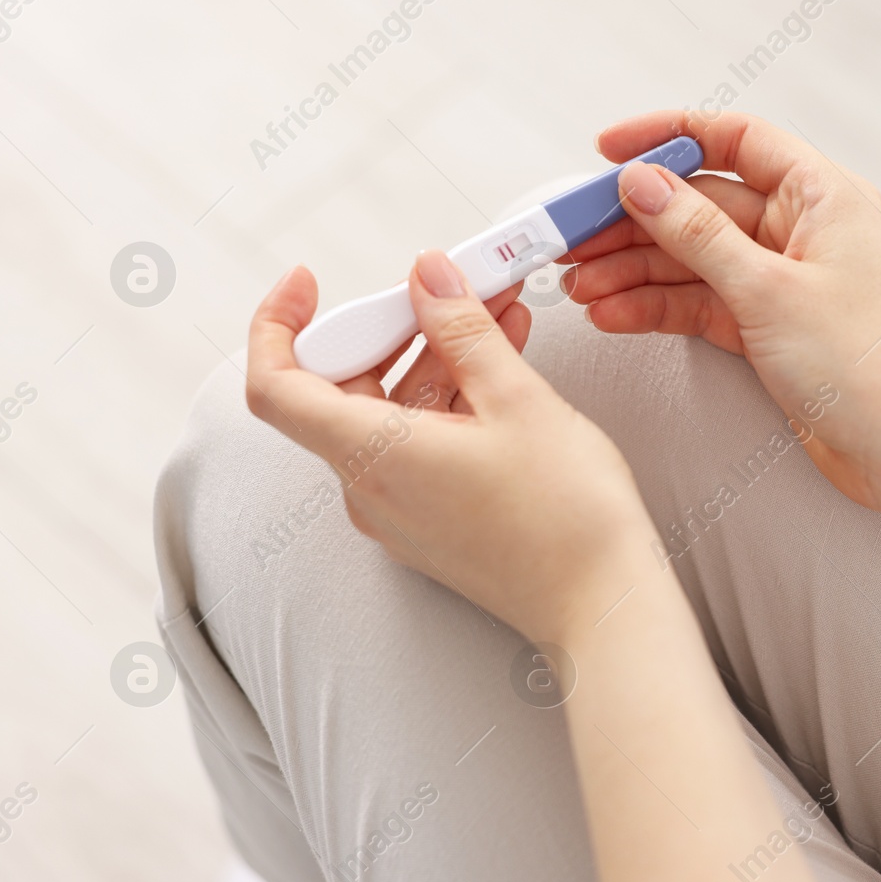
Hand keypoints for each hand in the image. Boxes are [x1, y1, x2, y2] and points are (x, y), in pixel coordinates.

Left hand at [245, 252, 657, 640]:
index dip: (276, 324)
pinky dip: (450, 401)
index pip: (276, 386)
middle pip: (342, 390)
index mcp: (372, 457)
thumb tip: (426, 278)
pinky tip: (501, 368)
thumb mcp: (516, 399)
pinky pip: (418, 447)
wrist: (604, 604)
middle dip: (392, 328)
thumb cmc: (565, 517)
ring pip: (390, 415)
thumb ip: (461, 329)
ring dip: (436, 359)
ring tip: (500, 314)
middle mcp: (371, 490)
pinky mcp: (431, 525)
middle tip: (445, 287)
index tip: (308, 284)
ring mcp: (400, 513)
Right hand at [564, 110, 880, 513]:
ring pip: (692, 259)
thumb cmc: (867, 365)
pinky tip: (612, 314)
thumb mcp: (768, 290)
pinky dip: (657, 308)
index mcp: (821, 196)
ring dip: (634, 270)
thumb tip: (643, 184)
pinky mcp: (769, 328)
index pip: (734, 140)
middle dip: (633, 222)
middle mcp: (802, 230)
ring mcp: (783, 281)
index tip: (607, 152)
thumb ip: (697, 234)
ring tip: (578, 285)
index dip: (667, 138)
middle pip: (700, 205)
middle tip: (571, 239)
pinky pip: (700, 303)